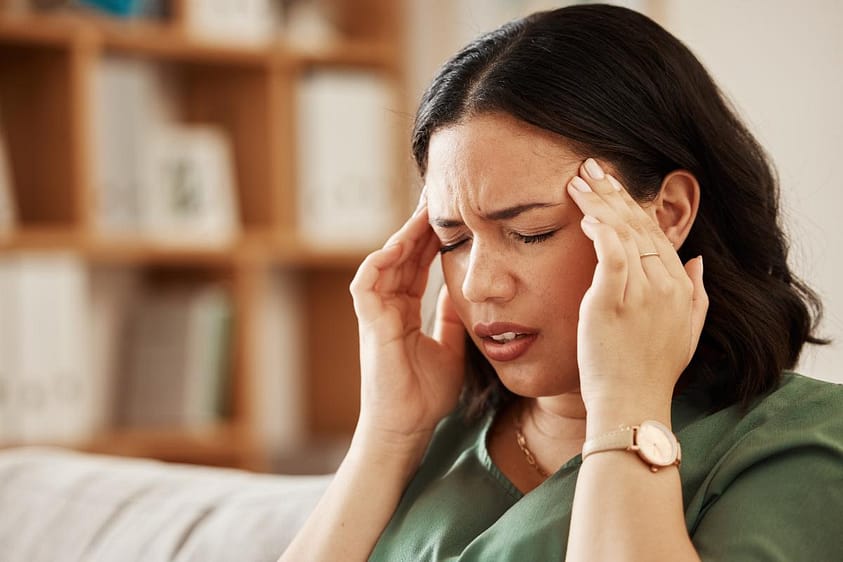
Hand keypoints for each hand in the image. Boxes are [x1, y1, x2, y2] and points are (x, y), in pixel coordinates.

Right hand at [349, 194, 465, 446]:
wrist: (408, 428)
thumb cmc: (425, 395)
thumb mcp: (450, 347)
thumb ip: (451, 318)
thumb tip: (462, 290)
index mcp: (405, 311)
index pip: (417, 264)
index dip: (431, 239)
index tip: (451, 214)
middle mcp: (388, 307)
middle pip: (402, 256)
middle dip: (419, 226)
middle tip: (437, 196)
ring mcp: (375, 314)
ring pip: (384, 262)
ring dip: (402, 237)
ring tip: (423, 212)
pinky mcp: (368, 325)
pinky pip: (366, 284)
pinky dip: (378, 263)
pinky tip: (396, 245)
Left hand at [566, 159, 707, 425]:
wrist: (632, 404)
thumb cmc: (651, 373)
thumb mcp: (686, 332)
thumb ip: (696, 294)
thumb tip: (697, 261)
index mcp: (680, 287)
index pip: (655, 234)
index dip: (633, 206)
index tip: (613, 187)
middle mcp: (665, 285)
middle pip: (638, 225)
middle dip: (613, 192)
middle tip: (591, 168)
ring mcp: (641, 293)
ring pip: (623, 233)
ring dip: (599, 203)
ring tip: (579, 181)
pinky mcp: (612, 302)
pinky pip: (611, 255)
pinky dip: (600, 231)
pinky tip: (586, 214)